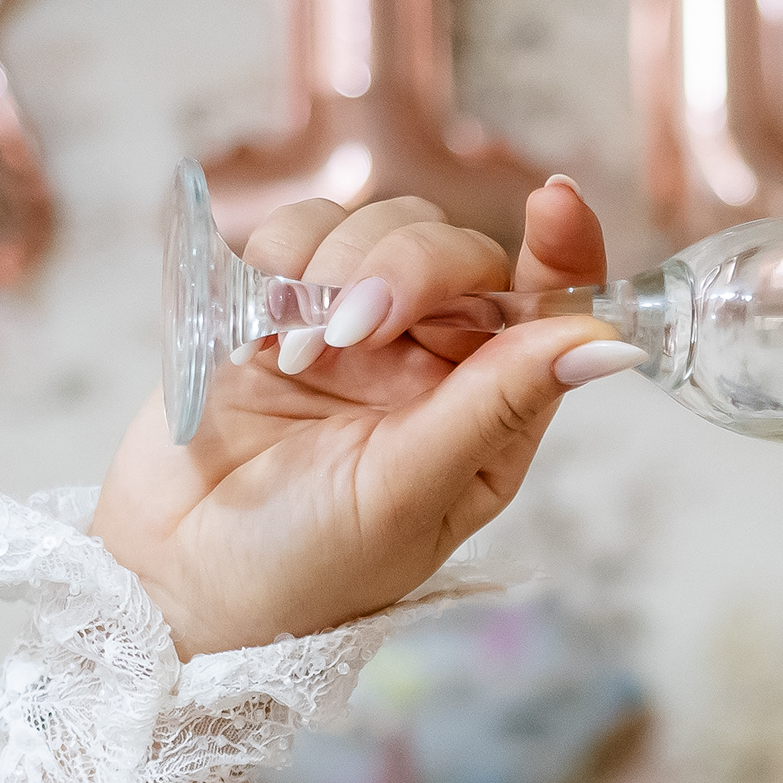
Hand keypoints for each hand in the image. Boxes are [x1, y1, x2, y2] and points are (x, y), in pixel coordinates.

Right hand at [89, 177, 628, 655]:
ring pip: (377, 223)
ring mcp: (355, 328)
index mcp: (490, 411)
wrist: (174, 578)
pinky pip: (298, 233)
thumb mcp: (411, 493)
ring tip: (300, 346)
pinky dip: (283, 257)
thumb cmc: (305, 565)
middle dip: (410, 267)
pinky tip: (263, 326)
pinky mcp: (277, 307)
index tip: (556, 204)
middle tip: (358, 328)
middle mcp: (431, 360)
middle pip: (455, 249)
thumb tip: (607, 342)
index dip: (563, 247)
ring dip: (340, 264)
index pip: (550, 307)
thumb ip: (497, 404)